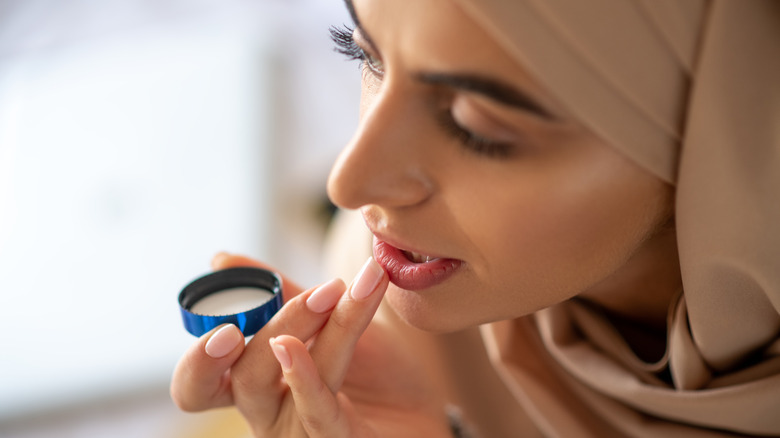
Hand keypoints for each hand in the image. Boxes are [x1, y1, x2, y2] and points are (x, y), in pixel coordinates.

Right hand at [171, 253, 451, 436]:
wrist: (428, 408)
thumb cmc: (375, 371)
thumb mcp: (328, 321)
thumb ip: (284, 295)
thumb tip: (222, 260)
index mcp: (258, 385)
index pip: (201, 381)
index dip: (199, 354)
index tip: (216, 297)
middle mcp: (269, 414)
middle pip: (236, 381)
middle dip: (239, 340)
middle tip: (253, 311)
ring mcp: (299, 433)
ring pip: (271, 387)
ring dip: (293, 331)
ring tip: (327, 293)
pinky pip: (315, 414)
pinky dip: (304, 378)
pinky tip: (296, 348)